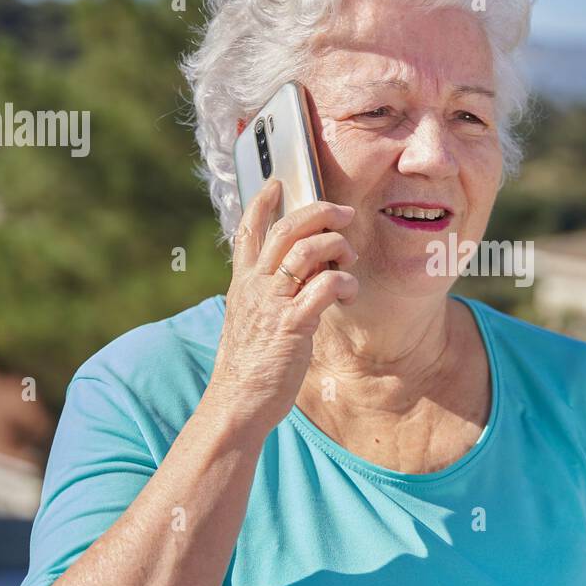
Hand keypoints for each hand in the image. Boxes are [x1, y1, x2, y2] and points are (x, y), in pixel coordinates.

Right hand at [206, 179, 359, 429]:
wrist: (236, 403)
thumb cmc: (250, 367)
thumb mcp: (251, 322)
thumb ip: (268, 297)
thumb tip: (297, 280)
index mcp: (243, 284)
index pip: (248, 232)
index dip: (261, 203)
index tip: (276, 182)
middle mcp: (255, 287)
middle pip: (285, 229)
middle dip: (318, 212)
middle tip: (343, 212)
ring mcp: (272, 304)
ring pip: (305, 251)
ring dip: (335, 245)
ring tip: (349, 258)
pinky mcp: (291, 325)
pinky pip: (323, 287)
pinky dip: (342, 282)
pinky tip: (348, 291)